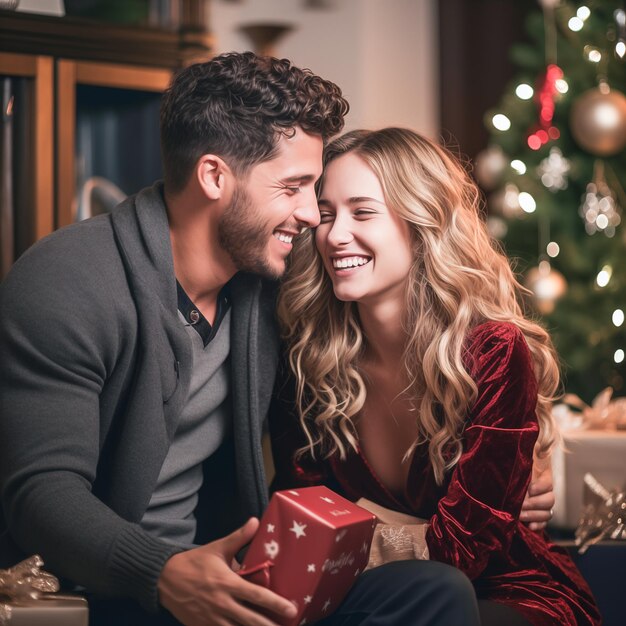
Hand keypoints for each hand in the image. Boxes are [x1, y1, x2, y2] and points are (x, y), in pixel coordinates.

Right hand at [157, 518, 297, 625]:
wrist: (164, 579)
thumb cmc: (195, 562)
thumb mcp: (218, 548)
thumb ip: (239, 537)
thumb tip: (256, 521)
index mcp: (227, 583)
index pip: (257, 595)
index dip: (276, 603)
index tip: (291, 609)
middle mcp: (222, 604)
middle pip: (251, 620)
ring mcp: (211, 619)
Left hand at [520, 450, 554, 530]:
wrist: (505, 470)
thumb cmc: (515, 458)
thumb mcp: (522, 453)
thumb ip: (530, 449)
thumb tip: (536, 444)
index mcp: (543, 474)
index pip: (548, 484)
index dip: (539, 487)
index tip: (528, 489)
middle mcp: (545, 489)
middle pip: (550, 500)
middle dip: (535, 503)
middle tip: (521, 504)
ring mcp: (541, 501)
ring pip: (547, 513)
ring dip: (535, 515)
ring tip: (520, 514)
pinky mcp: (535, 512)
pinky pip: (543, 522)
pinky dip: (538, 525)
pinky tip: (529, 526)